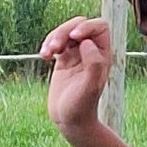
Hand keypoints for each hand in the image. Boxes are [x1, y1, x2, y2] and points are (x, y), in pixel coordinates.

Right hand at [41, 15, 111, 137]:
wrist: (70, 121)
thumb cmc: (82, 106)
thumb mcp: (89, 87)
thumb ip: (93, 64)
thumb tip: (87, 42)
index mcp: (102, 54)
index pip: (99, 26)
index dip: (87, 26)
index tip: (74, 37)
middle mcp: (91, 52)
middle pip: (79, 25)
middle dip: (65, 31)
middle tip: (55, 47)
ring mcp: (76, 55)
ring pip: (66, 31)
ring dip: (54, 37)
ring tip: (46, 53)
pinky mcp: (63, 60)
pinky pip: (56, 42)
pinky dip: (48, 45)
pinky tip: (44, 57)